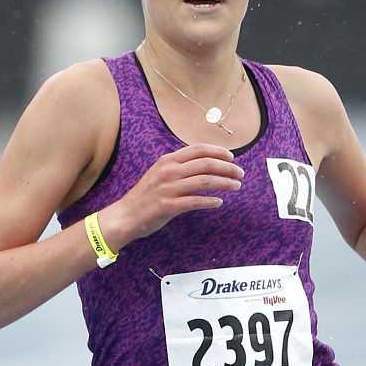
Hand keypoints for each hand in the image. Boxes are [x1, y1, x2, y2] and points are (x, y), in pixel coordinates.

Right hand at [100, 144, 244, 245]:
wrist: (125, 216)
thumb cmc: (145, 197)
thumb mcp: (160, 174)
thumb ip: (178, 168)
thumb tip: (202, 165)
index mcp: (168, 160)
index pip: (198, 149)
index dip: (218, 151)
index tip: (232, 157)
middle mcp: (169, 171)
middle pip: (206, 164)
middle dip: (228, 167)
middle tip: (240, 173)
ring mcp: (169, 188)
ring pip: (205, 181)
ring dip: (225, 183)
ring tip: (236, 186)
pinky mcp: (169, 206)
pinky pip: (195, 201)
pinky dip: (210, 201)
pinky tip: (219, 202)